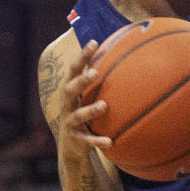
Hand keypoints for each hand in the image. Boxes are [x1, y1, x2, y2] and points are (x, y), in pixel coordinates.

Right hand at [60, 40, 113, 167]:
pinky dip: (98, 141)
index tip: (94, 42)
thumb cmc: (84, 116)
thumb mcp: (87, 99)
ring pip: (78, 115)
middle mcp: (67, 105)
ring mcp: (70, 123)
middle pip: (69, 89)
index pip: (74, 70)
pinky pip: (88, 141)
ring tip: (105, 105)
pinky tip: (110, 141)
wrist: (71, 148)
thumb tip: (122, 58)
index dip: (82, 56)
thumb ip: (98, 83)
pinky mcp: (76, 140)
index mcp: (70, 92)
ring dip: (90, 110)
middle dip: (81, 81)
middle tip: (94, 73)